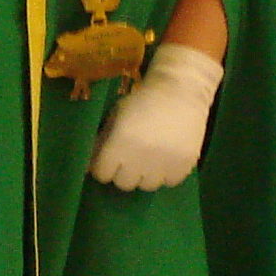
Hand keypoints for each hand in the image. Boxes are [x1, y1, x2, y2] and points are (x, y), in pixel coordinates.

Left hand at [90, 43, 221, 191]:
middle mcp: (141, 157)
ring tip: (150, 160)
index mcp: (120, 142)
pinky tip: (166, 159)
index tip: (109, 161)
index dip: (103, 167)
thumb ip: (102, 140)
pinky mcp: (185, 164)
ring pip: (147, 186)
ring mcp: (164, 163)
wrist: (181, 90)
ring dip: (145, 176)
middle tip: (130, 160)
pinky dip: (166, 174)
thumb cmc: (143, 100)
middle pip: (124, 184)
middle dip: (123, 173)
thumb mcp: (116, 115)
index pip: (102, 174)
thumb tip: (90, 164)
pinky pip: (170, 182)